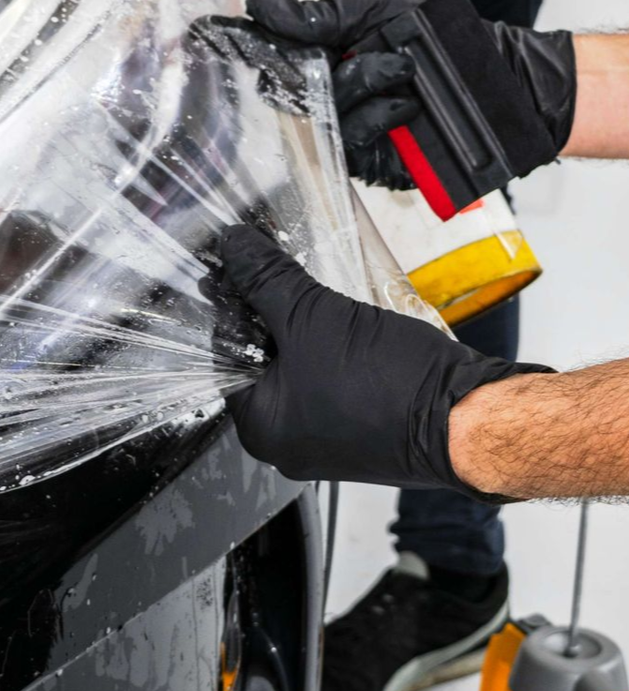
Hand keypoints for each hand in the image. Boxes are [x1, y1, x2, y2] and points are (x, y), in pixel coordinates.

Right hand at [198, 0, 420, 188]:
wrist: (491, 79)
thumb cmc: (436, 44)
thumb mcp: (374, 15)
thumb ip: (319, 17)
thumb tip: (261, 8)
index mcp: (320, 58)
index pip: (267, 54)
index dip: (240, 44)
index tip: (209, 30)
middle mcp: (324, 95)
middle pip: (284, 87)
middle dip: (314, 65)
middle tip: (351, 49)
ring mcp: (341, 130)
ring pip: (320, 112)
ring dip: (362, 83)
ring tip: (401, 69)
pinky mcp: (365, 161)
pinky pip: (350, 139)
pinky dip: (377, 114)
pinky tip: (405, 102)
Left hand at [219, 225, 550, 497]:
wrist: (467, 416)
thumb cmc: (389, 387)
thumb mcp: (311, 316)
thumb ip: (265, 279)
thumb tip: (234, 248)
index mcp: (260, 429)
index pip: (224, 355)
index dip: (231, 305)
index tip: (239, 267)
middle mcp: (288, 442)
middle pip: (261, 360)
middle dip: (269, 313)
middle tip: (276, 269)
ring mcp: (328, 437)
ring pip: (300, 365)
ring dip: (304, 325)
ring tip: (311, 288)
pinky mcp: (363, 425)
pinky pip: (332, 376)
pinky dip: (332, 344)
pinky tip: (342, 315)